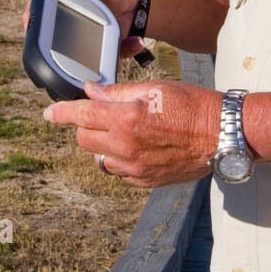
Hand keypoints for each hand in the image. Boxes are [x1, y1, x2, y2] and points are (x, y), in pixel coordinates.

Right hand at [21, 0, 148, 58]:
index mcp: (63, 2)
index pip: (40, 12)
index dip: (32, 20)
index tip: (29, 25)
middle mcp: (70, 24)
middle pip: (55, 42)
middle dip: (61, 50)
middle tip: (81, 46)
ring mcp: (87, 39)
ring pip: (80, 58)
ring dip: (93, 60)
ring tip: (113, 46)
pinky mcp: (104, 49)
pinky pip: (108, 60)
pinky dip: (122, 55)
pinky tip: (136, 42)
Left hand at [43, 79, 221, 187]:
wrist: (222, 135)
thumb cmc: (191, 105)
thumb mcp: (154, 89)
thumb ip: (116, 92)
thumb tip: (90, 90)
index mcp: (126, 118)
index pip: (81, 115)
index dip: (60, 113)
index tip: (49, 113)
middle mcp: (126, 146)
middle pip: (84, 139)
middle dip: (87, 125)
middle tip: (105, 115)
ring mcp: (135, 168)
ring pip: (100, 158)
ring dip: (103, 145)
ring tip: (127, 132)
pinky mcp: (145, 182)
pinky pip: (119, 172)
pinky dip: (120, 160)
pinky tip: (139, 147)